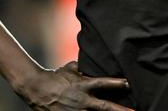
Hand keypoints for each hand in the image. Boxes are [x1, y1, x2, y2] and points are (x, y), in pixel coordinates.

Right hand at [16, 61, 132, 109]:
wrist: (36, 89)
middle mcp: (83, 101)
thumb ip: (84, 69)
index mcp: (84, 85)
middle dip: (120, 110)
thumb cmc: (55, 76)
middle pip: (105, 107)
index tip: (131, 84)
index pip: (105, 83)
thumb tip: (93, 62)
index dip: (118, 83)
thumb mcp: (71, 69)